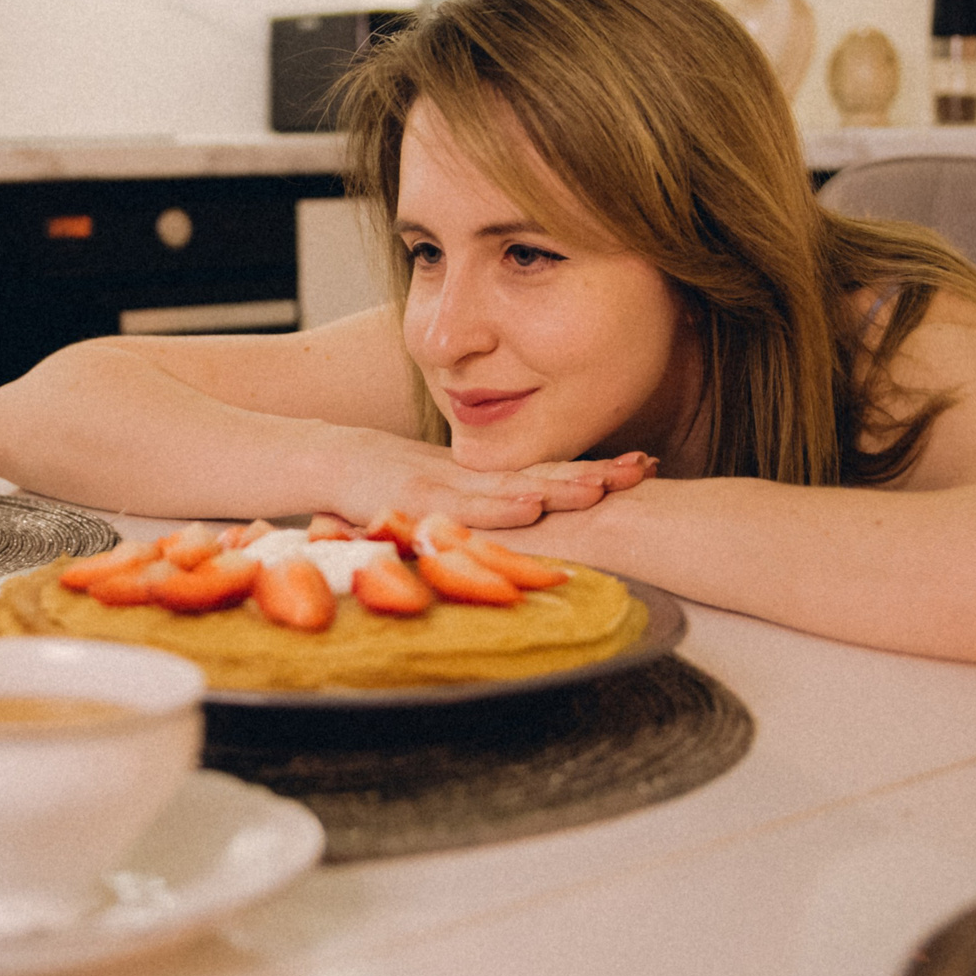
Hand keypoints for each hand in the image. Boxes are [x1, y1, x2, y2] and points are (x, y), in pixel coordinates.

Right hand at [322, 431, 654, 529]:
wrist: (331, 458)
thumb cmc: (388, 480)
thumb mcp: (446, 491)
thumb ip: (485, 505)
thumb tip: (532, 517)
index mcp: (489, 477)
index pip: (553, 470)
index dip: (597, 467)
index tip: (644, 464)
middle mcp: (477, 478)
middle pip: (547, 473)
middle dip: (598, 473)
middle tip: (644, 469)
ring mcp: (449, 485)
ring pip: (515, 486)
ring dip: (561, 487)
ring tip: (603, 486)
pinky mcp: (418, 496)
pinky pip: (466, 505)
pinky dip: (501, 505)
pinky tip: (531, 505)